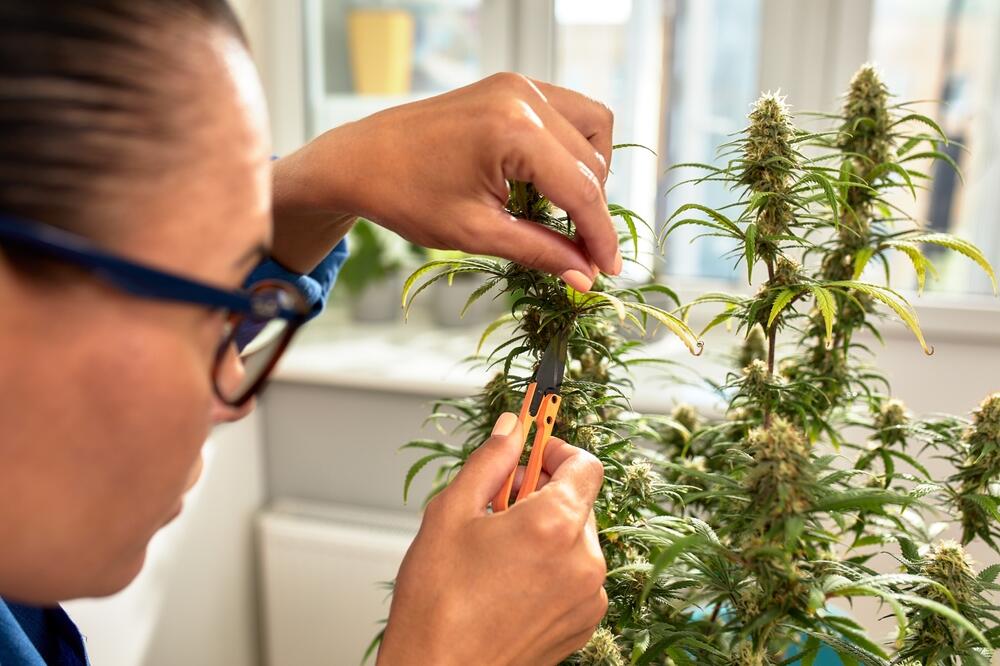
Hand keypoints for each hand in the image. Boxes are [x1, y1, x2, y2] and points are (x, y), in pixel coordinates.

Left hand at [273, 73, 619, 291]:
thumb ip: (539, 251)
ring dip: (589, 173)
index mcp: (513, 130)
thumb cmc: (406, 197)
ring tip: (565, 213)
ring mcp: (519, 84)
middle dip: (593, 212)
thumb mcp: (476, 233)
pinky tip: (548, 181)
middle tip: (584, 256)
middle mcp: (523, 96)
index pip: (582, 189)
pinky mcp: (512, 85)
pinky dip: (571, 148)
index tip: (608, 272)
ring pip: (592, 129)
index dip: (600, 236)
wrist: (360, 160)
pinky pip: (569, 113)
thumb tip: (585, 278)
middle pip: (592, 163)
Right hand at [377, 413, 607, 665]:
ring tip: (498, 552)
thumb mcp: (451, 513)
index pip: (584, 464)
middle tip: (498, 507)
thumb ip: (490, 462)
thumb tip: (511, 428)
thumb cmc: (437, 603)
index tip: (533, 452)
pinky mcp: (583, 624)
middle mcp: (583, 561)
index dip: (556, 450)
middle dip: (543, 494)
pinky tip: (510, 581)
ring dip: (546, 533)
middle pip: (579, 501)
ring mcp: (587, 597)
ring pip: (576, 540)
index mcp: (554, 525)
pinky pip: (576, 576)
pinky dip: (552, 568)